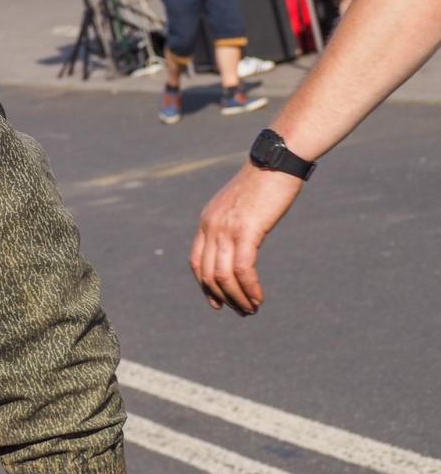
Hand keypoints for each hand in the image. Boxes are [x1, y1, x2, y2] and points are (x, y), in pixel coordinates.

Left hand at [191, 163, 303, 314]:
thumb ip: (232, 225)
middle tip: (242, 312)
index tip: (218, 303)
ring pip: (224, 276)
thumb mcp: (239, 206)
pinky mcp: (246, 230)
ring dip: (238, 298)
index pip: (197, 262)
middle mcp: (210, 226)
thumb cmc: (264, 183)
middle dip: (224, 298)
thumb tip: (238, 243)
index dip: (205, 287)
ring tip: (252, 309)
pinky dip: (250, 288)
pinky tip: (259, 297)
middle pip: (208, 274)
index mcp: (206, 221)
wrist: (276, 161)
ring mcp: (226, 228)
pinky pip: (243, 269)